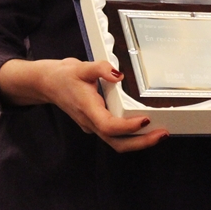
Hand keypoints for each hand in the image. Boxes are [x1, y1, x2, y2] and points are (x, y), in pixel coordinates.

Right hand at [0, 58, 167, 152]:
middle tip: (162, 134)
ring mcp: (93, 125)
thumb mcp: (80, 66)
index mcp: (87, 109)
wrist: (47, 84)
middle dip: (141, 142)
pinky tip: (146, 129)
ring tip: (159, 134)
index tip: (145, 120)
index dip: (128, 127)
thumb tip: (118, 74)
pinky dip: (132, 135)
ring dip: (139, 142)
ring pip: (117, 142)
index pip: (109, 125)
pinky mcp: (97, 124)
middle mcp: (91, 122)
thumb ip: (100, 68)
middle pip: (117, 142)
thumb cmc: (63, 76)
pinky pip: (116, 135)